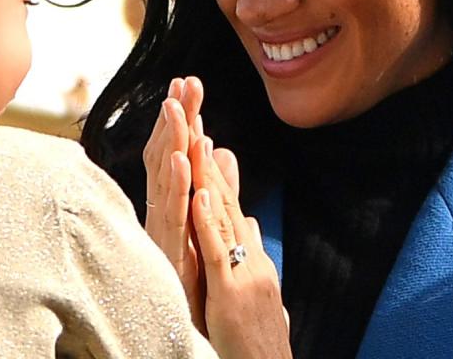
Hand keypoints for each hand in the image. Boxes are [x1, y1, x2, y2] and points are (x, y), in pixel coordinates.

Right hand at [143, 77, 205, 328]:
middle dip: (176, 117)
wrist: (196, 328)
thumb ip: (217, 186)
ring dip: (171, 141)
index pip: (179, 151)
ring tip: (175, 108)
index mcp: (177, 202)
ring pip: (165, 179)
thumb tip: (224, 150)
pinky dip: (175, 185)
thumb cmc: (198, 276)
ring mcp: (165, 231)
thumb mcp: (211, 220)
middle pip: (169, 155)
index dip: (183, 118)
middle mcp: (165, 212)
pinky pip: (172, 214)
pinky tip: (181, 159)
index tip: (188, 83)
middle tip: (183, 81)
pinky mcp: (169, 253)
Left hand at [190, 134, 291, 358]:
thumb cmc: (258, 338)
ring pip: (220, 215)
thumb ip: (250, 250)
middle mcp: (249, 256)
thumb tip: (250, 218)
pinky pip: (216, 251)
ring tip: (193, 136)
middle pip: (223, 198)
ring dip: (205, 174)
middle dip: (205, 155)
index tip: (199, 130)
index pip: (226, 203)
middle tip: (195, 114)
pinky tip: (196, 194)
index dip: (210, 166)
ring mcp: (242, 271)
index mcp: (249, 255)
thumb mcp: (254, 285)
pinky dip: (205, 221)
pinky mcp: (230, 292)